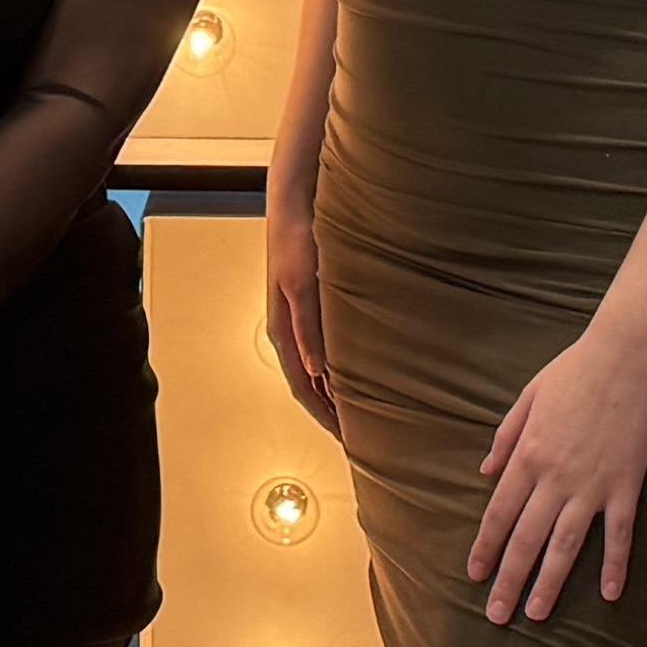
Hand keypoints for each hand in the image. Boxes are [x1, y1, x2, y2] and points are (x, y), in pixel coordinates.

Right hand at [265, 169, 339, 431]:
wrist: (296, 206)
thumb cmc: (297, 241)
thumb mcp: (302, 285)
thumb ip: (308, 328)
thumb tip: (317, 371)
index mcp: (283, 333)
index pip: (303, 388)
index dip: (324, 416)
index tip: (348, 440)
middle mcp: (290, 332)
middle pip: (310, 386)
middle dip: (331, 413)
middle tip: (360, 437)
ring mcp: (301, 321)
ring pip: (319, 370)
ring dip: (336, 393)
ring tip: (363, 412)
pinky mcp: (314, 308)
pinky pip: (327, 350)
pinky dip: (340, 369)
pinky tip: (360, 371)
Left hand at [468, 325, 646, 624]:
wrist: (627, 356)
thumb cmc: (575, 371)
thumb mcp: (527, 398)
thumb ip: (505, 439)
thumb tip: (486, 474)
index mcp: (527, 457)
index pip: (499, 515)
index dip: (485, 549)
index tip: (476, 576)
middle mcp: (554, 478)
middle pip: (525, 540)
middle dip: (508, 580)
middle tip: (497, 615)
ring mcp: (592, 485)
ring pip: (566, 545)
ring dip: (550, 582)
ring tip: (537, 613)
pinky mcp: (626, 485)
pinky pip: (620, 534)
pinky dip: (615, 565)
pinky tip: (611, 593)